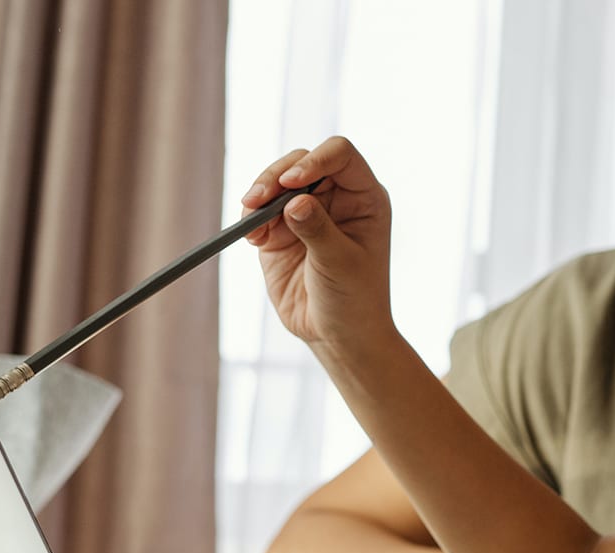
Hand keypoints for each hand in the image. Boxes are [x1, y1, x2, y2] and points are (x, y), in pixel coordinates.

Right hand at [241, 136, 393, 348]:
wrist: (337, 334)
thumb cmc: (354, 299)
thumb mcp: (340, 264)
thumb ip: (318, 230)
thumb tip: (295, 201)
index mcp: (364, 197)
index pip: (341, 156)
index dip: (315, 160)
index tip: (292, 182)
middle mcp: (336, 198)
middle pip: (301, 162)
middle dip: (276, 176)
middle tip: (257, 200)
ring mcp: (306, 212)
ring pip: (276, 181)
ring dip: (259, 194)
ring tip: (251, 219)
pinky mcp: (280, 230)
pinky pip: (259, 210)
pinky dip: (250, 217)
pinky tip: (253, 238)